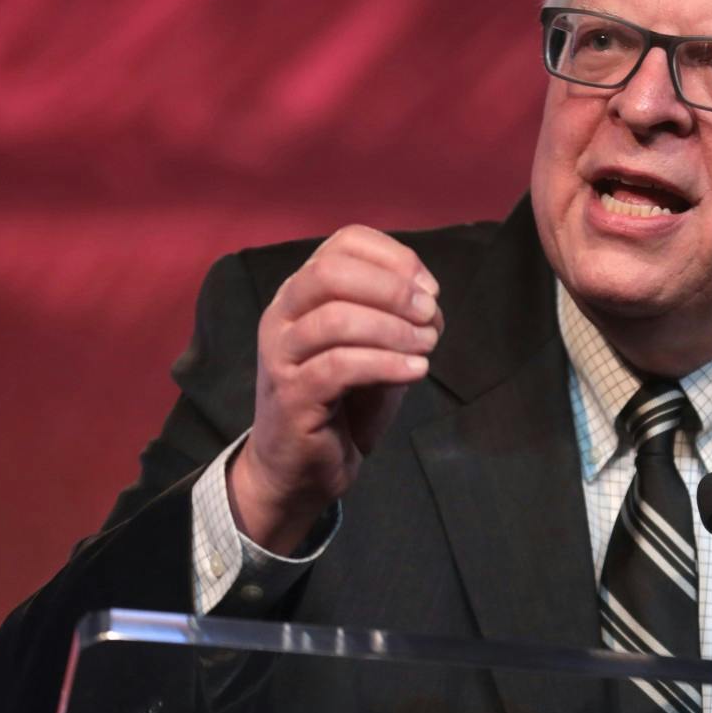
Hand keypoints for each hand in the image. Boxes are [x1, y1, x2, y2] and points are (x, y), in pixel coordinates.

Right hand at [228, 226, 441, 552]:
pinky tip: (415, 371)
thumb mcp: (375, 350)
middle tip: (430, 315)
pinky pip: (339, 366)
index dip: (395, 257)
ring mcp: (280, 355)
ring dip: (393, 329)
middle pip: (331, 272)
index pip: (344, 242)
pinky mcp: (290, 396)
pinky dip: (386, 364)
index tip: (430, 289)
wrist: (300, 470)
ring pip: (335, 319)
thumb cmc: (342, 404)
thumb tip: (430, 301)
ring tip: (427, 347)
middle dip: (392, 289)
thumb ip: (396, 319)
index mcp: (302, 292)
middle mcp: (283, 315)